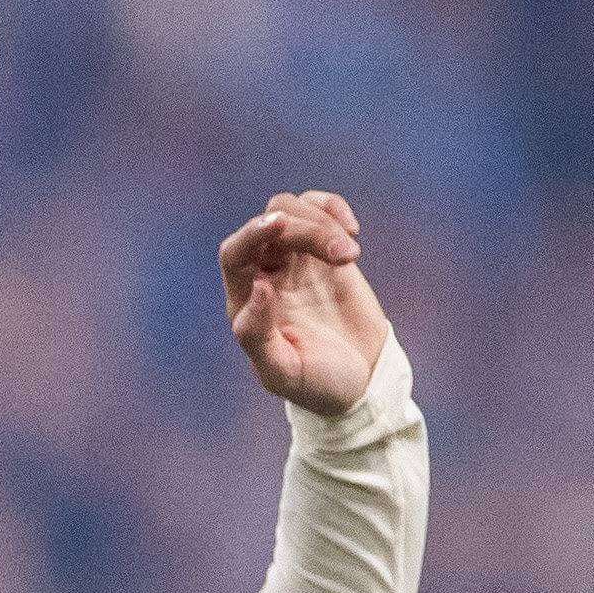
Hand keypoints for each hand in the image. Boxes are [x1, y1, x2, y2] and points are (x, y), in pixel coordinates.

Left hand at [222, 191, 388, 415]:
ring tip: (351, 257)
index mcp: (245, 304)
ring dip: (323, 224)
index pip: (234, 254)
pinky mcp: (324, 250)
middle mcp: (264, 274)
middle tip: (345, 258)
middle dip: (305, 231)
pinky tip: (353, 233)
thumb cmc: (316, 384)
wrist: (359, 380)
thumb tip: (259, 286)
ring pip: (293, 210)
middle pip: (270, 224)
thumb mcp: (285, 373)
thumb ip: (260, 337)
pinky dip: (333, 208)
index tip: (281, 226)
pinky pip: (318, 210)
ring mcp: (294, 259)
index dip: (251, 234)